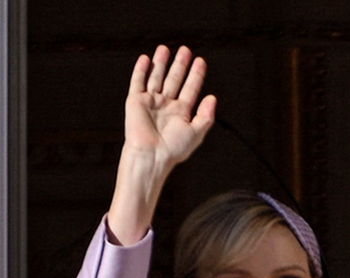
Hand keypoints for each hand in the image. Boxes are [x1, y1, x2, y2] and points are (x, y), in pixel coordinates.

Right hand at [107, 45, 217, 244]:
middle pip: (174, 79)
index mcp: (181, 112)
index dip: (196, 75)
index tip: (201, 61)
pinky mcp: (135, 101)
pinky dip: (141, 70)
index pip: (190, 88)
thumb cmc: (173, 149)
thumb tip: (213, 98)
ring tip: (165, 48)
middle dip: (180, 65)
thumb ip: (206, 115)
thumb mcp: (196, 132)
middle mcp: (166, 105)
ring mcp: (151, 102)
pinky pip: (138, 82)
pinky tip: (146, 59)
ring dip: (161, 63)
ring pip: (157, 77)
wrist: (151, 156)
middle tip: (186, 50)